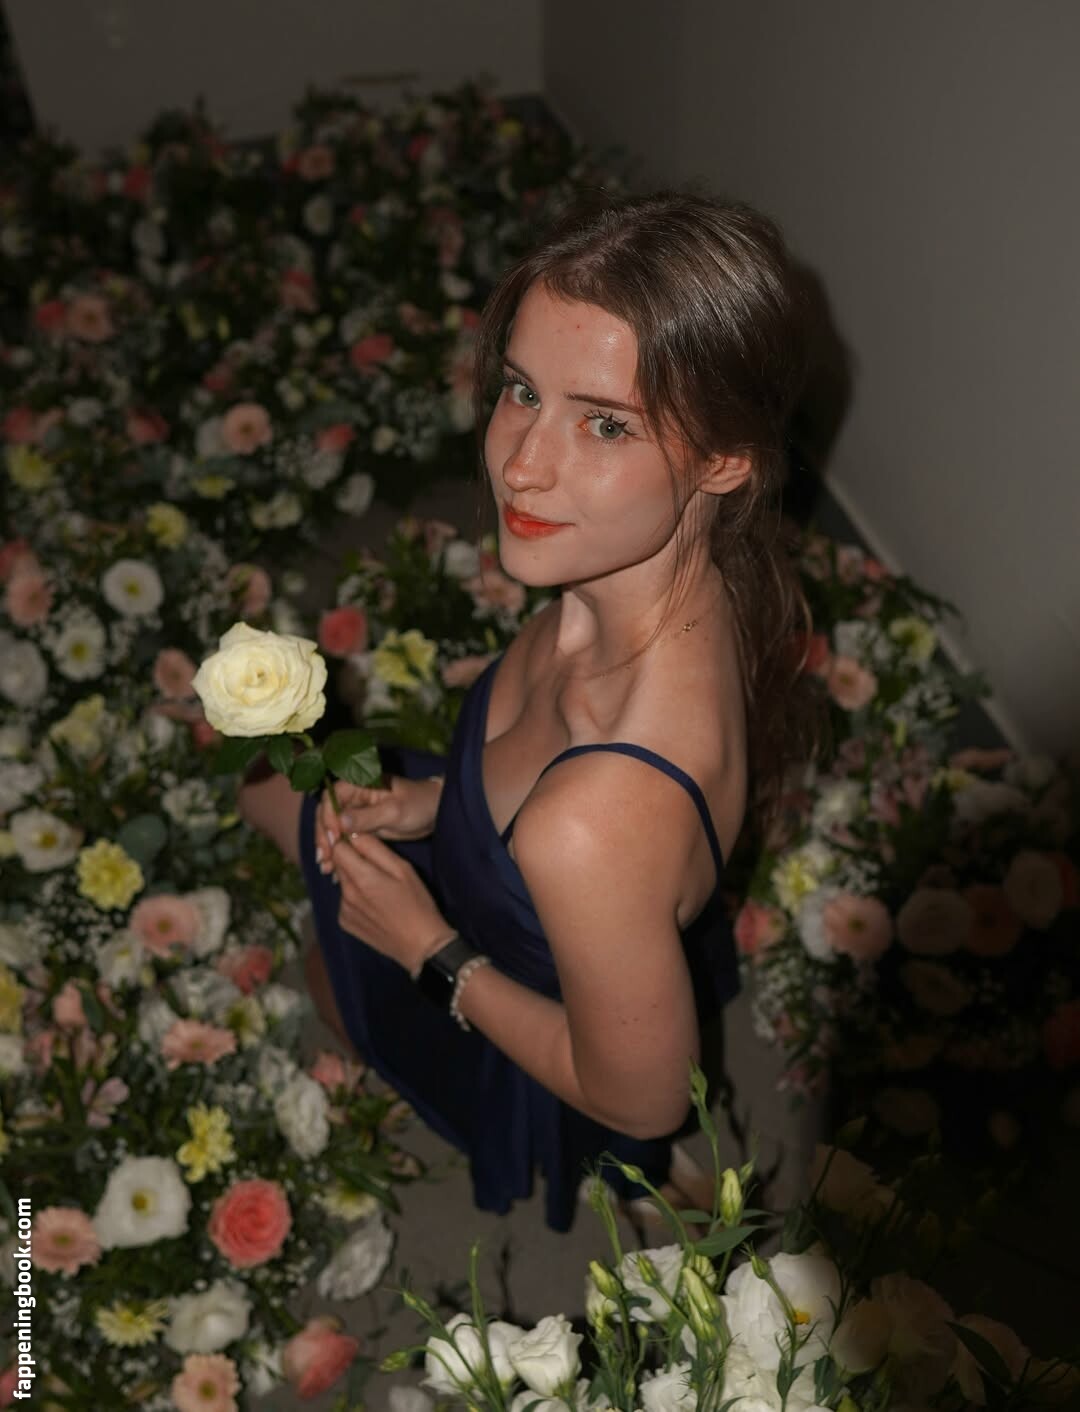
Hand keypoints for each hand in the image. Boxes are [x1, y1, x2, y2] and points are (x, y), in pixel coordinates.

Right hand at [314, 774, 442, 871]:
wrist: (434, 811)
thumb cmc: (418, 804)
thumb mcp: (394, 811)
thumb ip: (367, 816)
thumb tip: (340, 822)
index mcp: (358, 784)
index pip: (331, 797)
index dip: (328, 816)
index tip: (333, 836)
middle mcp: (353, 796)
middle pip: (326, 814)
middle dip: (323, 836)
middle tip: (325, 857)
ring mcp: (355, 812)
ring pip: (332, 828)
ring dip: (327, 846)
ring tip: (326, 868)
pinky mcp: (360, 826)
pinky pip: (342, 838)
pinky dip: (337, 852)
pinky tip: (333, 868)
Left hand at [331, 832, 451, 974]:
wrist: (420, 945)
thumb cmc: (417, 904)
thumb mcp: (403, 869)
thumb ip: (375, 849)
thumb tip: (354, 833)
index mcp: (361, 878)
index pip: (338, 848)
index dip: (349, 842)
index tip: (362, 843)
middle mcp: (346, 895)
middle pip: (338, 864)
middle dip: (353, 860)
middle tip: (377, 867)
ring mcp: (344, 911)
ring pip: (343, 882)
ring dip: (355, 879)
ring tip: (380, 889)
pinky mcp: (346, 923)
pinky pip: (345, 901)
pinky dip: (356, 898)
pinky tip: (375, 905)